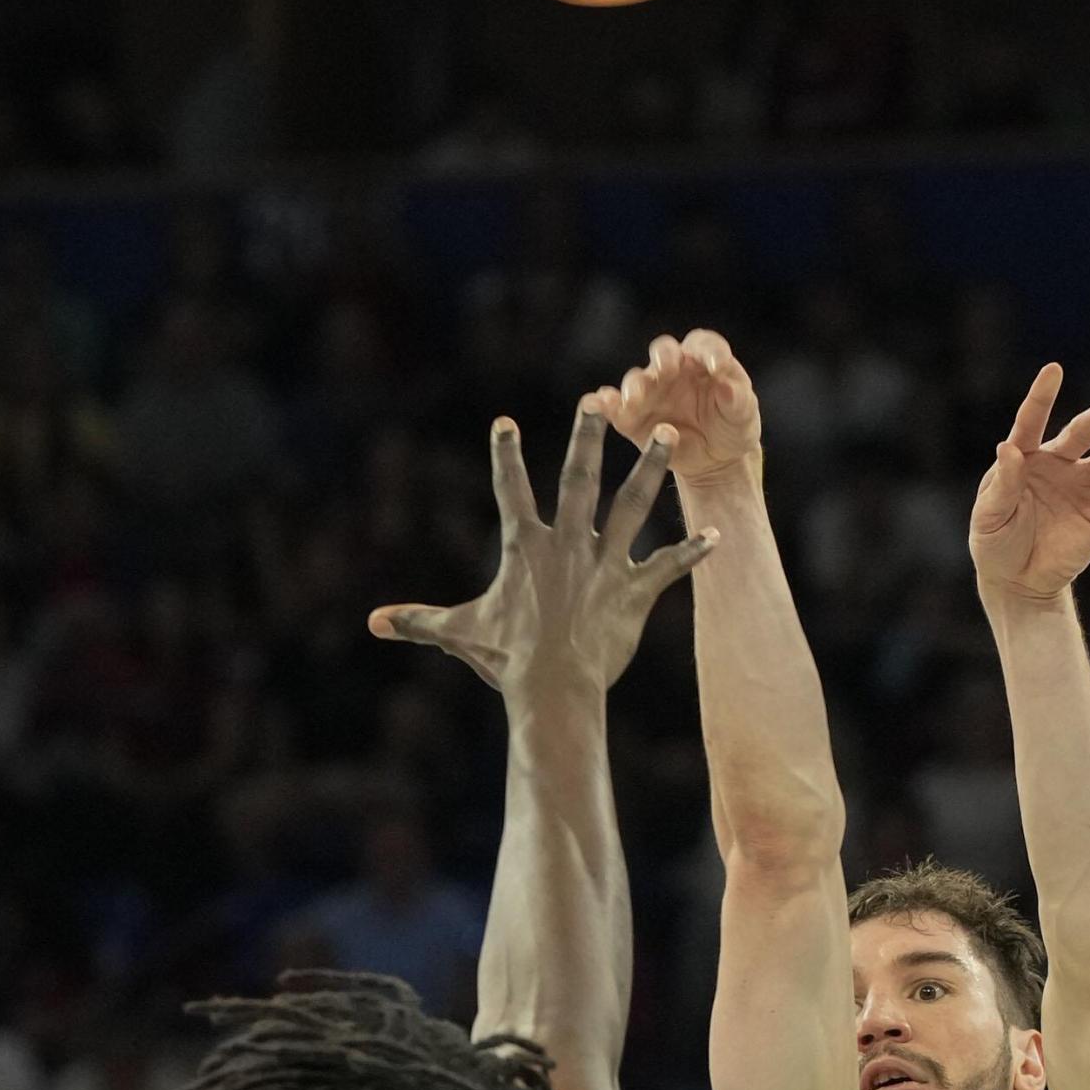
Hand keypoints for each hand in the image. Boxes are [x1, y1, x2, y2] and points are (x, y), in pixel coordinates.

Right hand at [368, 399, 717, 696]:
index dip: (505, 456)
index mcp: (527, 547)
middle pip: (578, 480)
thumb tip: (372, 623)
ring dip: (649, 468)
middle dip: (586, 437)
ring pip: (632, 505)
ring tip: (664, 435)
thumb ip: (419, 621)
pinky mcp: (634, 591)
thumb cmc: (506, 660)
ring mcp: (605, 564)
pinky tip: (717, 536)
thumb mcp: (459, 634)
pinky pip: (668, 566)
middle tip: (595, 400)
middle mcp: (569, 544)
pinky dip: (693, 552)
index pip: (512, 491)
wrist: (552, 689)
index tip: (506, 421)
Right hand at [594, 330, 761, 483]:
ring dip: (634, 387)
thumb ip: (738, 399)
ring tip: (635, 399)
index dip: (709, 350)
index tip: (718, 366)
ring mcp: (650, 392)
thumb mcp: (743, 414)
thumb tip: (728, 386)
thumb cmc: (732, 427)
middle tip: (666, 368)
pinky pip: (613, 408)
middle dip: (663, 357)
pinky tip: (597, 405)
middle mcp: (672, 368)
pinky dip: (603, 404)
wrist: (716, 460)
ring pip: (636, 380)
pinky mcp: (632, 418)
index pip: (703, 344)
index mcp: (703, 359)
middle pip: (663, 351)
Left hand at [970, 364, 1089, 601]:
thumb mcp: (990, 516)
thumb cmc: (994, 542)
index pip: (1031, 421)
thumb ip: (1003, 484)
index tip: (1054, 370)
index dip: (1042, 397)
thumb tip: (1008, 447)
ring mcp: (1083, 485)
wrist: (1017, 579)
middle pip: (1083, 431)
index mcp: (1024, 457)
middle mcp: (1058, 463)